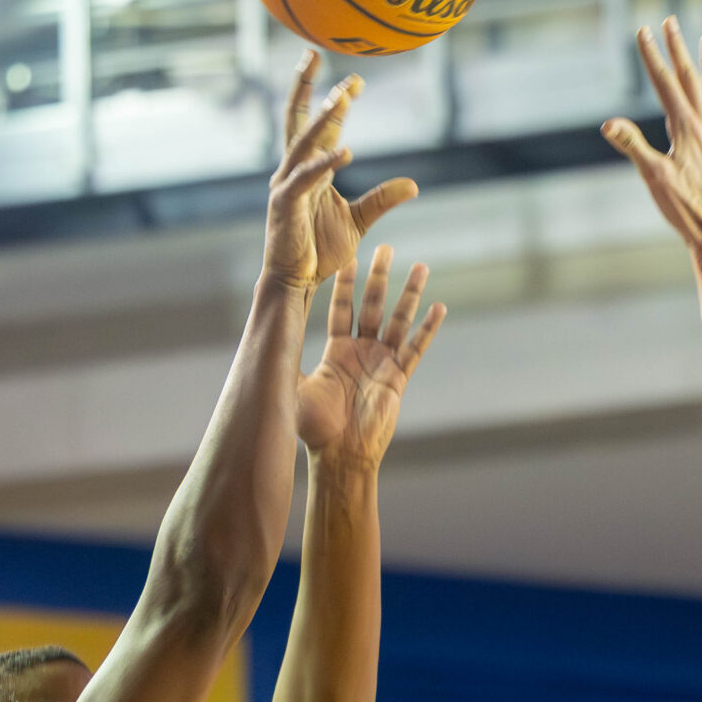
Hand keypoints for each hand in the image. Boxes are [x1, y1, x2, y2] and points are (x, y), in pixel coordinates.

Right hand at [263, 54, 418, 290]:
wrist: (297, 282)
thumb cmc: (320, 251)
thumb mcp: (359, 220)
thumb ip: (382, 199)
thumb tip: (412, 184)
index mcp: (311, 170)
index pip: (323, 127)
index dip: (337, 102)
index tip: (356, 80)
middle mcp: (294, 170)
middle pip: (299, 119)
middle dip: (307, 87)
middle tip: (316, 53)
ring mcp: (286, 185)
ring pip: (303, 142)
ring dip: (322, 118)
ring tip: (342, 96)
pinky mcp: (285, 204)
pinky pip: (305, 178)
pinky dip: (324, 163)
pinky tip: (345, 150)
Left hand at [297, 246, 444, 468]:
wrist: (342, 455)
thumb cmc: (315, 429)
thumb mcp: (294, 389)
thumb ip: (286, 363)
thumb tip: (263, 341)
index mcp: (337, 352)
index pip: (341, 309)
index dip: (345, 284)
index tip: (348, 258)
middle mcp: (361, 352)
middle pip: (372, 305)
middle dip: (379, 276)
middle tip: (384, 247)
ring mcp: (382, 363)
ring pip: (399, 320)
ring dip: (409, 293)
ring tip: (420, 266)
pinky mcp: (399, 378)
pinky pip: (416, 347)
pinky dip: (428, 328)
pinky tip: (439, 307)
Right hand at [602, 18, 701, 275]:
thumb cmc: (685, 210)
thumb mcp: (653, 178)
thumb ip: (632, 146)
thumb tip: (608, 123)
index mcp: (686, 128)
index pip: (664, 83)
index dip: (651, 55)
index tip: (642, 29)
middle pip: (690, 78)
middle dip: (677, 48)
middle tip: (670, 19)